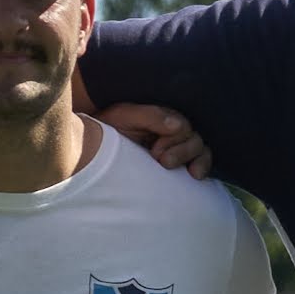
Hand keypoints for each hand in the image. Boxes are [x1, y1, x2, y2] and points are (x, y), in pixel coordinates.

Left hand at [100, 100, 214, 178]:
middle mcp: (173, 132)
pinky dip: (202, 167)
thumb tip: (178, 126)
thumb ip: (150, 117)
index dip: (174, 140)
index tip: (156, 152)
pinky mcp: (178, 166)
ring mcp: (177, 149)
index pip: (183, 127)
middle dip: (182, 151)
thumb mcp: (123, 117)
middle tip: (162, 161)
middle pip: (195, 139)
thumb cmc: (108, 130)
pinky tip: (195, 177)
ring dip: (194, 160)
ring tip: (172, 168)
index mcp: (162, 118)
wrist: (93, 149)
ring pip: (201, 151)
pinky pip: (200, 164)